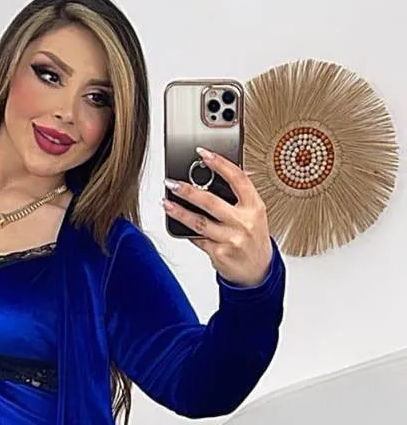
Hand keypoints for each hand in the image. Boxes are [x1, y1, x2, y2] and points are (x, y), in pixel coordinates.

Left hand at [162, 147, 272, 286]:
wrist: (258, 271)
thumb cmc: (254, 240)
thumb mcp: (255, 215)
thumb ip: (239, 197)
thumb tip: (216, 174)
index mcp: (255, 207)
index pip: (237, 179)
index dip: (220, 163)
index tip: (203, 153)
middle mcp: (243, 222)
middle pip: (211, 202)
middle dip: (188, 191)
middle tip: (171, 182)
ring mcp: (231, 239)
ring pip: (198, 222)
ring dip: (178, 212)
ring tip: (165, 203)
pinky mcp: (219, 254)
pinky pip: (198, 239)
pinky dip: (187, 231)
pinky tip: (179, 225)